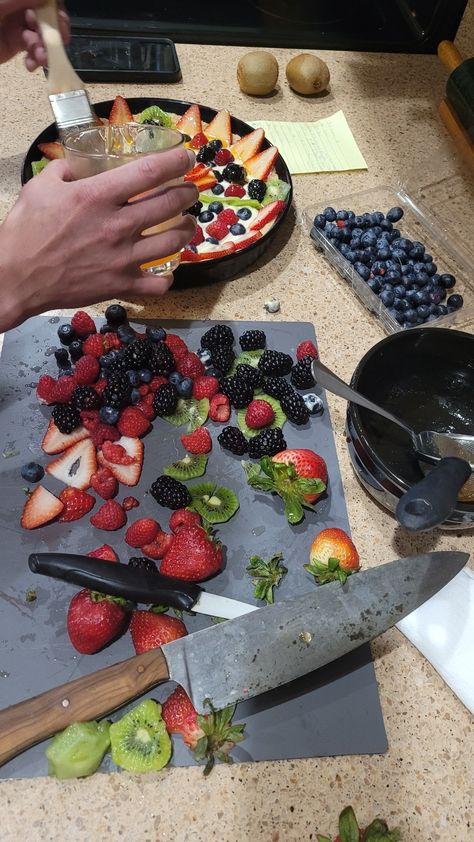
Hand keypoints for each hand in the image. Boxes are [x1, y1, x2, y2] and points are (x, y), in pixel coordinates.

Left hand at [0, 0, 69, 68]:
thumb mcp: (0, 4)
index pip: (47, 1)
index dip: (57, 10)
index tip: (61, 20)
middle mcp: (22, 10)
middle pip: (49, 19)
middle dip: (55, 32)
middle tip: (57, 42)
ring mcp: (20, 27)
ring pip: (42, 37)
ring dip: (45, 50)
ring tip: (40, 58)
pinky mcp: (16, 44)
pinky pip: (33, 51)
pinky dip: (35, 60)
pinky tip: (31, 64)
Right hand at [0, 147, 197, 331]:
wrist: (16, 278)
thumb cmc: (25, 231)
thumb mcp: (41, 187)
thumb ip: (65, 170)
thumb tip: (81, 164)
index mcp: (98, 196)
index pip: (150, 172)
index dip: (176, 161)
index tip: (187, 158)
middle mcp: (117, 226)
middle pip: (170, 204)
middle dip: (187, 193)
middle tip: (190, 190)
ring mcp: (123, 258)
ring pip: (173, 242)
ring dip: (185, 229)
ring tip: (186, 223)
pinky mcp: (121, 284)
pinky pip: (158, 284)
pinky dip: (167, 278)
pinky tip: (166, 271)